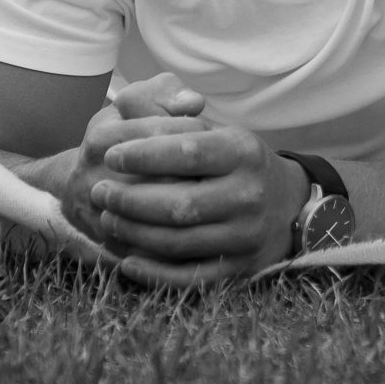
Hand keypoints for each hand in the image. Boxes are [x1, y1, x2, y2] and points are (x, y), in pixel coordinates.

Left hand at [63, 73, 311, 286]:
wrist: (285, 204)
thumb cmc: (234, 162)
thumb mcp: (213, 130)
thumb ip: (167, 115)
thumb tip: (127, 105)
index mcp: (244, 152)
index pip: (188, 151)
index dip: (143, 154)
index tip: (110, 155)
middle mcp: (249, 194)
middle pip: (179, 203)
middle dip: (130, 199)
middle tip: (99, 191)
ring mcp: (245, 235)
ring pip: (179, 242)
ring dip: (134, 233)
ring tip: (107, 219)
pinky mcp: (239, 268)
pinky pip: (190, 278)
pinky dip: (155, 273)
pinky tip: (128, 261)